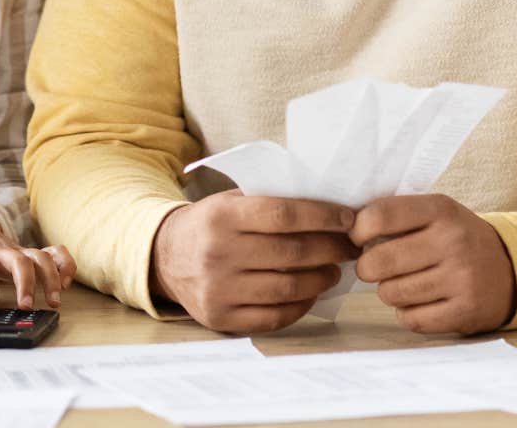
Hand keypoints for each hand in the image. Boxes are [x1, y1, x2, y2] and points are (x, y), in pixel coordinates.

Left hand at [0, 206, 76, 309]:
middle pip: (18, 259)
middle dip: (26, 283)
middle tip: (26, 307)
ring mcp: (16, 248)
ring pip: (40, 256)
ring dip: (51, 278)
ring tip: (53, 302)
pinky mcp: (27, 251)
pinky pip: (53, 252)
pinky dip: (64, 264)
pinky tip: (66, 283)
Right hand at [148, 190, 357, 333]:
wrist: (164, 257)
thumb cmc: (210, 224)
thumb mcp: (230, 201)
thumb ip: (269, 200)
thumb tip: (328, 205)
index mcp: (222, 216)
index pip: (283, 215)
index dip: (323, 217)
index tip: (350, 219)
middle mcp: (218, 253)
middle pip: (292, 253)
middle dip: (332, 249)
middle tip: (351, 247)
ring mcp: (218, 289)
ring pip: (288, 287)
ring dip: (322, 279)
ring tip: (334, 271)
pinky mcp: (221, 317)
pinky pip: (275, 316)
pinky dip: (301, 305)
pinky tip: (311, 292)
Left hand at [352, 194, 515, 334]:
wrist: (510, 269)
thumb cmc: (457, 239)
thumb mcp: (436, 213)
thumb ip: (396, 215)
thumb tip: (344, 227)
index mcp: (441, 210)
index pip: (380, 216)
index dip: (358, 230)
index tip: (358, 239)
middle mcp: (453, 243)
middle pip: (379, 261)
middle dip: (367, 267)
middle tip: (375, 267)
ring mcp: (461, 279)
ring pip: (391, 293)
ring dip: (388, 291)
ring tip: (403, 283)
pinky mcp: (465, 312)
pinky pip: (410, 319)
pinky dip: (407, 313)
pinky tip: (419, 302)